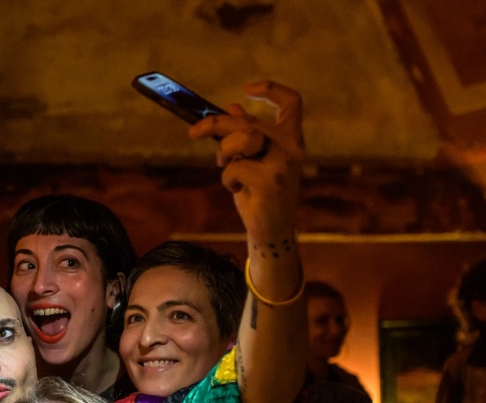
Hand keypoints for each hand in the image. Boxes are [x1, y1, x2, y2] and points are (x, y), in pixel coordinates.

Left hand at [189, 81, 303, 241]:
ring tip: (227, 168)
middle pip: (249, 122)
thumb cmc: (260, 193)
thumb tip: (232, 107)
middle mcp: (292, 148)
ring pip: (242, 138)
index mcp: (291, 139)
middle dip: (215, 124)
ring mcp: (283, 164)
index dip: (272, 90)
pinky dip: (228, 179)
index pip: (292, 103)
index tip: (247, 89)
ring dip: (225, 153)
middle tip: (193, 132)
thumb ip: (244, 134)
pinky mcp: (270, 182)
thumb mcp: (252, 160)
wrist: (271, 229)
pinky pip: (234, 168)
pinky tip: (239, 190)